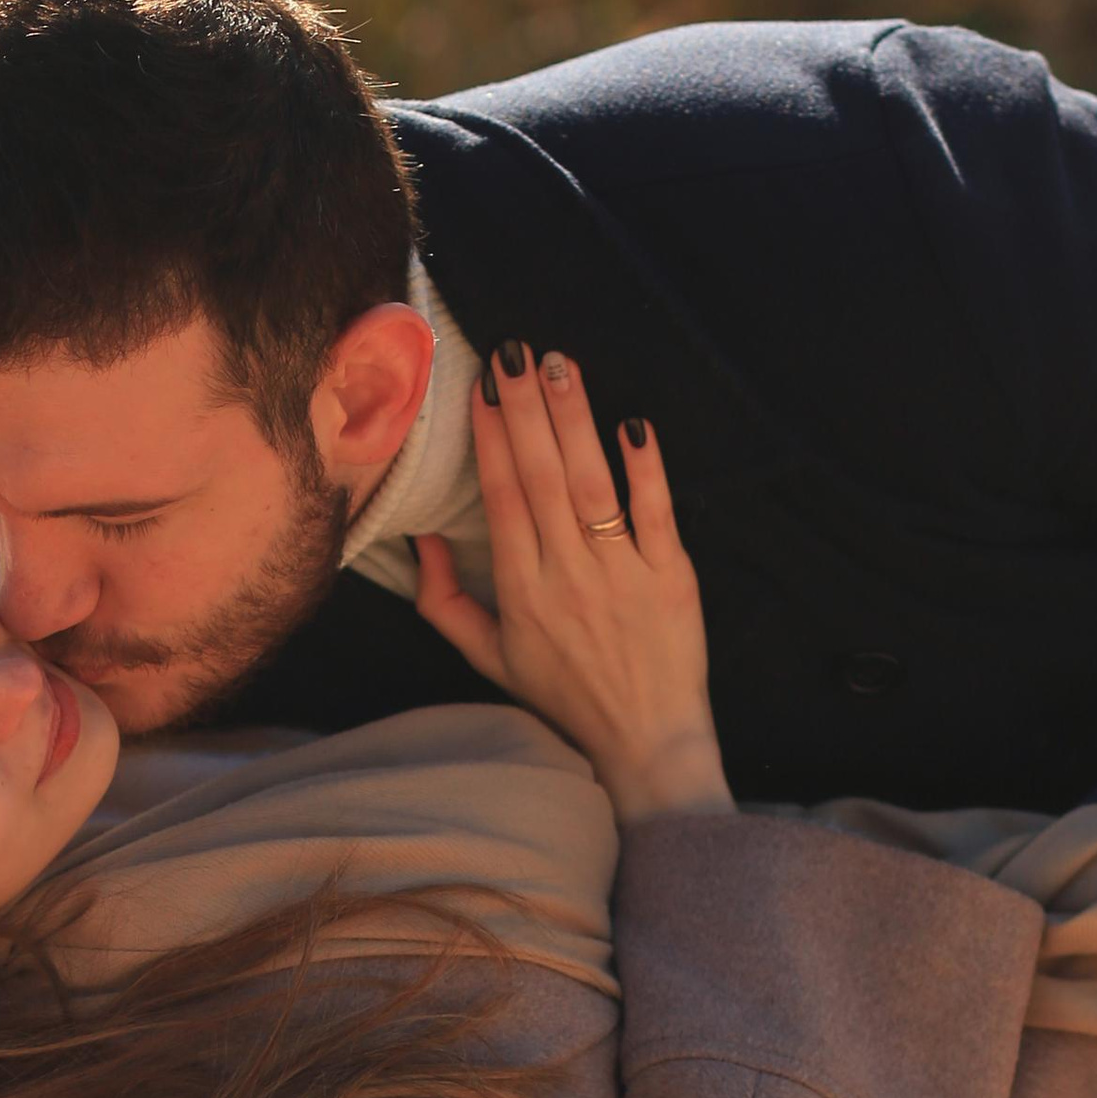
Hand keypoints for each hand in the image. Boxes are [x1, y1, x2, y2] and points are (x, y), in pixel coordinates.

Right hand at [415, 346, 729, 824]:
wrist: (645, 744)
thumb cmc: (564, 698)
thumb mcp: (490, 660)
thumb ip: (446, 604)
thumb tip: (424, 541)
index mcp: (522, 593)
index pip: (502, 501)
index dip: (490, 442)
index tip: (481, 391)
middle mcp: (569, 577)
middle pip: (543, 478)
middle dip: (525, 410)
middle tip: (512, 353)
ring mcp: (622, 574)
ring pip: (593, 484)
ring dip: (575, 420)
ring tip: (559, 366)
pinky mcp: (672, 577)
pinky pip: (656, 514)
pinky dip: (647, 469)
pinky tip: (633, 424)